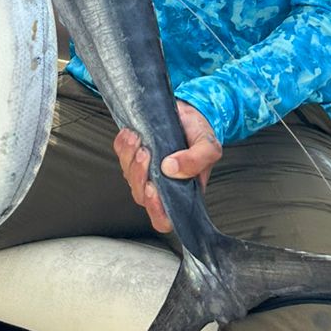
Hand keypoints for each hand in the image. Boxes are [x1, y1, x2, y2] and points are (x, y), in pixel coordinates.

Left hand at [113, 102, 221, 234]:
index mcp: (181, 193)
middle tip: (146, 153)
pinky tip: (131, 134)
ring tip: (139, 140)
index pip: (164, 218)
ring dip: (130, 158)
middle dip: (139, 175)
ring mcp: (147, 172)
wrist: (189, 111)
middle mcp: (162, 186)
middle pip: (141, 196)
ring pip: (129, 177)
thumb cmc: (199, 134)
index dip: (155, 210)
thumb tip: (172, 169)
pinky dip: (122, 145)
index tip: (153, 188)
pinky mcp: (135, 156)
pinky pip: (121, 155)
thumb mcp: (209, 146)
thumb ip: (197, 160)